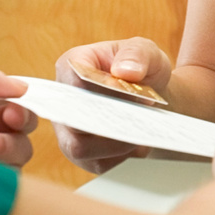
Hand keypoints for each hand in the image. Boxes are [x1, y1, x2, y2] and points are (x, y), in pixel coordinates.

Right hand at [53, 38, 172, 172]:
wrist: (152, 100)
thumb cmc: (142, 70)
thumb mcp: (146, 51)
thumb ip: (136, 53)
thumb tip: (125, 71)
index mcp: (71, 66)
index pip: (74, 78)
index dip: (103, 87)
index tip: (133, 91)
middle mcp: (63, 101)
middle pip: (73, 118)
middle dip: (109, 119)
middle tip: (140, 116)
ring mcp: (69, 131)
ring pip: (80, 147)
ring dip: (116, 142)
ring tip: (142, 131)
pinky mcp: (84, 156)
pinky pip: (98, 164)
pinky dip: (121, 157)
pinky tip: (139, 144)